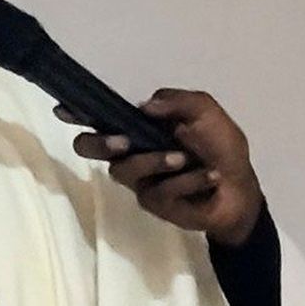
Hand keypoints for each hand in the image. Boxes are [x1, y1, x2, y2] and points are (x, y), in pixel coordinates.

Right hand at [64, 88, 264, 246]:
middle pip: (91, 147)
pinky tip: (210, 176)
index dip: (78, 112)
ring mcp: (139, 180)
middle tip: (123, 141)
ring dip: (156, 161)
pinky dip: (188, 180)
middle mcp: (131, 151)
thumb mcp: (206, 112)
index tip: (62, 109)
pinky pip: (158, 190)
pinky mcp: (152, 203)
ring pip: (125, 169)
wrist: (242, 187)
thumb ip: (177, 102)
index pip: (102, 116)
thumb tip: (143, 106)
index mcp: (140, 126)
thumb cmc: (221, 146)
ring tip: (185, 158)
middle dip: (100, 142)